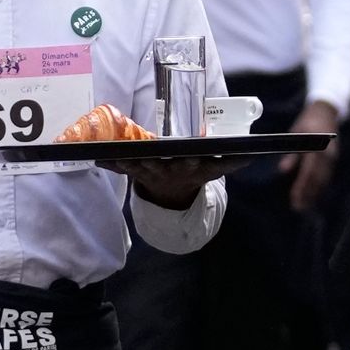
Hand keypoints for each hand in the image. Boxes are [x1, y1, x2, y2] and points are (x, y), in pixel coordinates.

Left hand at [100, 155, 250, 209]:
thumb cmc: (194, 171)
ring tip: (115, 155)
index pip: (193, 164)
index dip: (192, 161)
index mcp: (189, 168)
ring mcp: (150, 173)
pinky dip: (109, 162)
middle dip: (153, 161)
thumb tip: (253, 154)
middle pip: (161, 165)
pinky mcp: (135, 172)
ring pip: (137, 167)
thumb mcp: (213, 169)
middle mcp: (169, 171)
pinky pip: (120, 168)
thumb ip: (231, 161)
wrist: (172, 194)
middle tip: (145, 156)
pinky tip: (97, 157)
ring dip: (126, 162)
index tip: (192, 157)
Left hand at [280, 100, 341, 210]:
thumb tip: (283, 171)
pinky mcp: (334, 159)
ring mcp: (333, 157)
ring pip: (324, 180)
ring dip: (314, 194)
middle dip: (308, 194)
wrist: (326, 111)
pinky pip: (327, 176)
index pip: (309, 171)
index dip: (302, 186)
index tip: (294, 199)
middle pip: (317, 179)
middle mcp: (328, 154)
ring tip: (304, 206)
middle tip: (298, 208)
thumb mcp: (296, 133)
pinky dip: (320, 187)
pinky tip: (313, 196)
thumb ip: (291, 153)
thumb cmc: (307, 122)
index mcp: (317, 147)